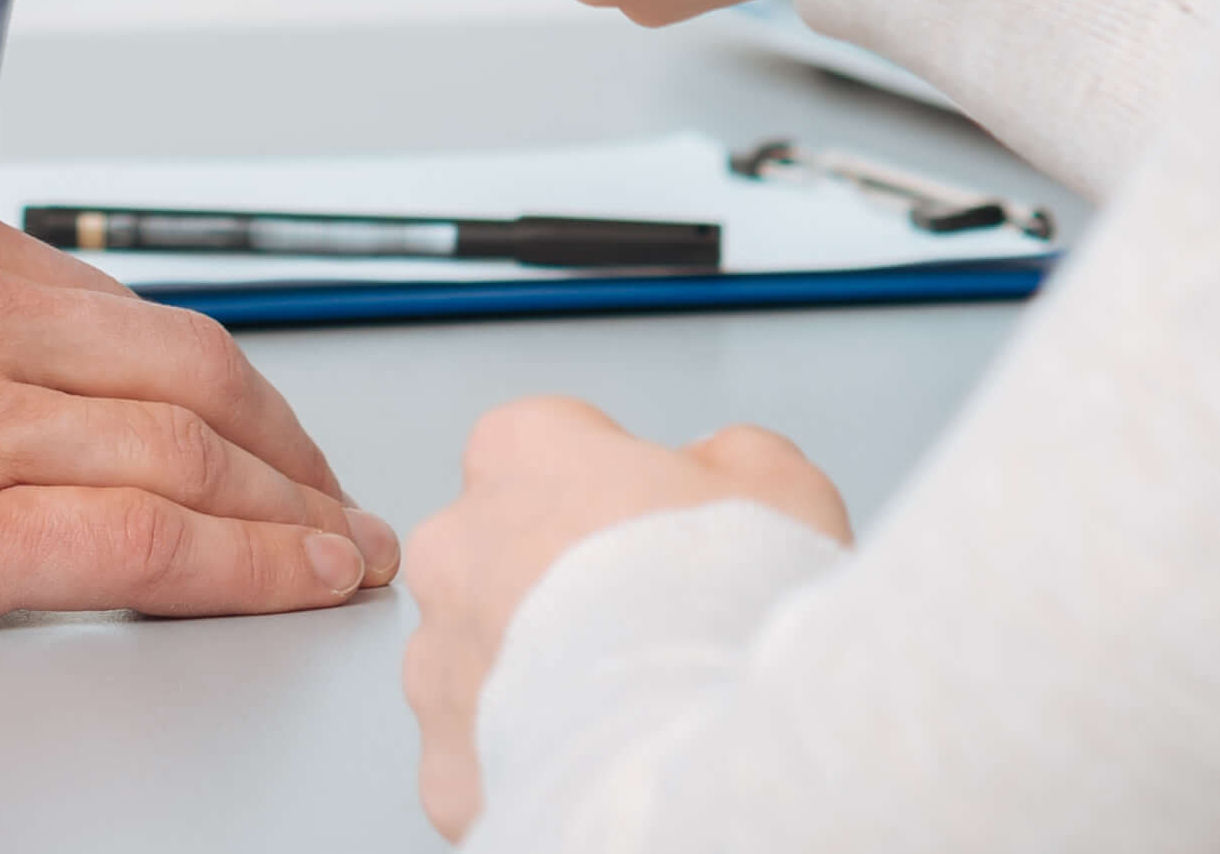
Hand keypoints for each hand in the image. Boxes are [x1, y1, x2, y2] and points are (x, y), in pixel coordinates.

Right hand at [0, 171, 396, 662]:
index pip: (117, 301)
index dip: (221, 371)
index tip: (260, 415)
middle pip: (186, 365)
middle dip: (286, 437)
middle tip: (333, 489)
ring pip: (187, 451)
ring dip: (290, 510)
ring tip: (335, 549)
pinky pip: (142, 542)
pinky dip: (247, 563)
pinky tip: (293, 582)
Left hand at [405, 396, 852, 834]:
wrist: (705, 757)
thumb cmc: (733, 613)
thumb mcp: (780, 486)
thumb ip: (730, 458)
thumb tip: (715, 470)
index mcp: (523, 457)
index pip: (545, 448)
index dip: (612, 495)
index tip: (657, 535)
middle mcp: (455, 551)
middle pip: (497, 554)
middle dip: (555, 588)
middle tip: (642, 631)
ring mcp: (439, 665)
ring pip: (480, 664)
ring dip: (535, 681)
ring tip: (627, 715)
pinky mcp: (445, 767)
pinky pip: (479, 759)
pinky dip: (526, 768)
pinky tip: (599, 771)